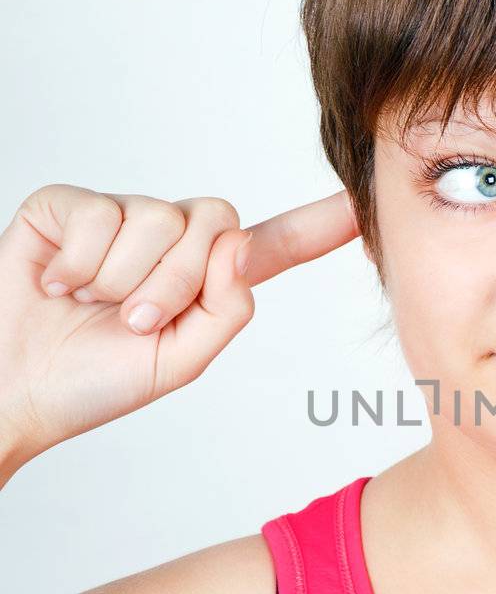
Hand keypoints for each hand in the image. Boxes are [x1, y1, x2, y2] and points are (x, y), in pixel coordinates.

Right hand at [0, 185, 359, 468]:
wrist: (13, 389)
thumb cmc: (90, 382)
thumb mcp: (179, 361)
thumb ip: (225, 309)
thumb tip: (238, 245)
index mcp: (203, 280)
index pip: (270, 245)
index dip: (318, 224)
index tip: (363, 204)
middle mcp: (166, 240)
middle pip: (213, 224)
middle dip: (174, 282)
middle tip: (129, 321)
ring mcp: (117, 217)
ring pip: (156, 221)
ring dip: (121, 280)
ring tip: (88, 307)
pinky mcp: (68, 206)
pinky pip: (98, 214)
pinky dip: (78, 263)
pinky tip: (56, 285)